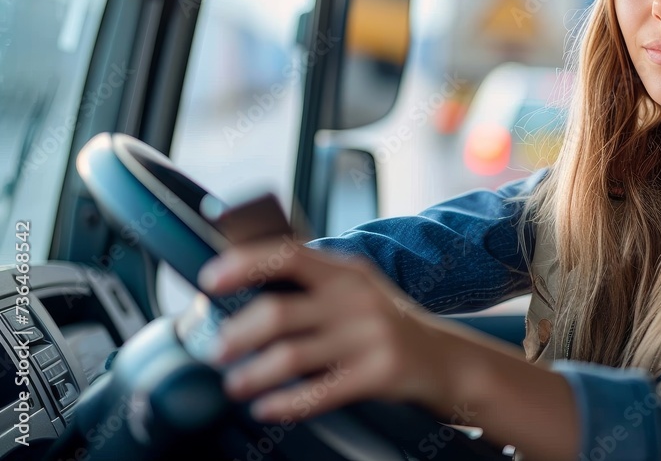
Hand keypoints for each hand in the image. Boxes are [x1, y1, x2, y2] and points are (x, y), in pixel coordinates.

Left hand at [197, 240, 455, 421]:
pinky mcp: (379, 373)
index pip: (288, 254)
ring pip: (291, 356)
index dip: (245, 263)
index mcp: (346, 271)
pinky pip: (319, 392)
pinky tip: (266, 408)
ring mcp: (369, 336)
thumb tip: (242, 286)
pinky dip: (285, 404)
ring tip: (234, 385)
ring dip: (253, 374)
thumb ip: (312, 283)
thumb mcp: (356, 290)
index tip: (211, 279)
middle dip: (237, 334)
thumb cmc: (386, 324)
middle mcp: (356, 298)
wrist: (447, 359)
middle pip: (279, 312)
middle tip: (216, 351)